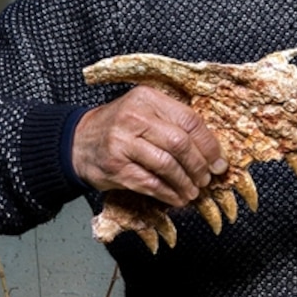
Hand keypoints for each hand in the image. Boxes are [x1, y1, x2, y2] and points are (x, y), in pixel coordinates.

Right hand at [70, 85, 226, 209]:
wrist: (77, 142)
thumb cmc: (119, 128)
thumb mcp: (143, 111)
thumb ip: (173, 122)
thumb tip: (212, 151)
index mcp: (147, 98)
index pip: (189, 120)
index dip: (209, 145)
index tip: (219, 162)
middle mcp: (134, 117)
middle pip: (180, 143)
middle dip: (199, 166)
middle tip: (207, 179)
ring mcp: (122, 142)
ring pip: (167, 165)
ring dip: (186, 183)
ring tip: (193, 191)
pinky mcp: (116, 167)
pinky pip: (151, 183)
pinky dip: (169, 194)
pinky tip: (177, 198)